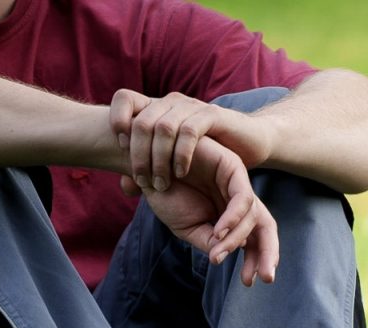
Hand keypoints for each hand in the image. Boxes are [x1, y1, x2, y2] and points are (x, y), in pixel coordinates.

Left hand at [109, 88, 273, 192]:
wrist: (250, 142)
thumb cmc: (211, 155)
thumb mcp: (174, 163)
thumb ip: (150, 174)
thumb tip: (125, 188)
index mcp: (158, 107)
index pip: (124, 99)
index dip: (117, 119)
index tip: (121, 147)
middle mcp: (172, 102)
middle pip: (141, 121)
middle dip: (138, 154)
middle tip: (142, 180)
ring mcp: (192, 107)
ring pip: (163, 127)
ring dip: (158, 158)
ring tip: (161, 182)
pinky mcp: (212, 116)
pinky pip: (189, 131)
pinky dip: (181, 153)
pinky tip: (181, 172)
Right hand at [124, 136, 278, 285]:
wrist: (144, 165)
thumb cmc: (165, 195)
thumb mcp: (188, 227)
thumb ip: (210, 242)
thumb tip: (232, 253)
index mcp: (231, 214)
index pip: (253, 239)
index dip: (256, 260)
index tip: (248, 281)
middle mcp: (238, 199)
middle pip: (265, 227)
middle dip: (268, 253)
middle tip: (266, 277)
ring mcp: (238, 183)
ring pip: (255, 216)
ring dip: (237, 238)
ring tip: (219, 252)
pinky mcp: (233, 167)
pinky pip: (243, 198)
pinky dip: (233, 218)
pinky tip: (219, 232)